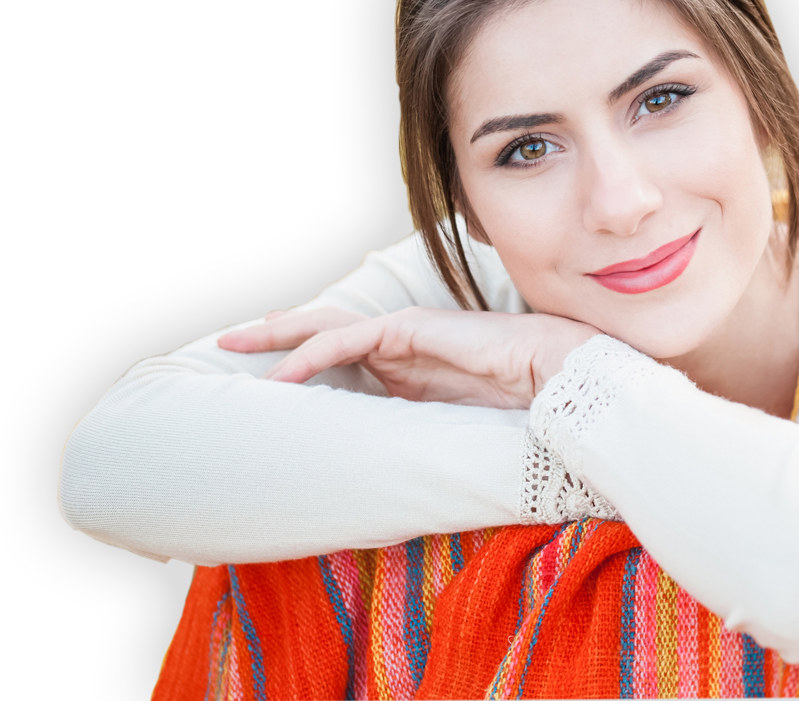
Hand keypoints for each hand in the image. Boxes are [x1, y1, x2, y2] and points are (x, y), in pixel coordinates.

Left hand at [218, 306, 600, 408]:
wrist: (562, 382)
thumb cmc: (525, 408)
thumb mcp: (459, 430)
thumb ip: (426, 438)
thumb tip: (393, 480)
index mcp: (413, 366)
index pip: (348, 355)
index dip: (306, 359)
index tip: (267, 376)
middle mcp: (403, 345)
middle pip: (327, 333)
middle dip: (276, 335)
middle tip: (228, 342)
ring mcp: (407, 333)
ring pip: (326, 327)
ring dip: (278, 335)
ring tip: (234, 342)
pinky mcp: (412, 330)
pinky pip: (348, 340)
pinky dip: (310, 355)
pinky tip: (280, 375)